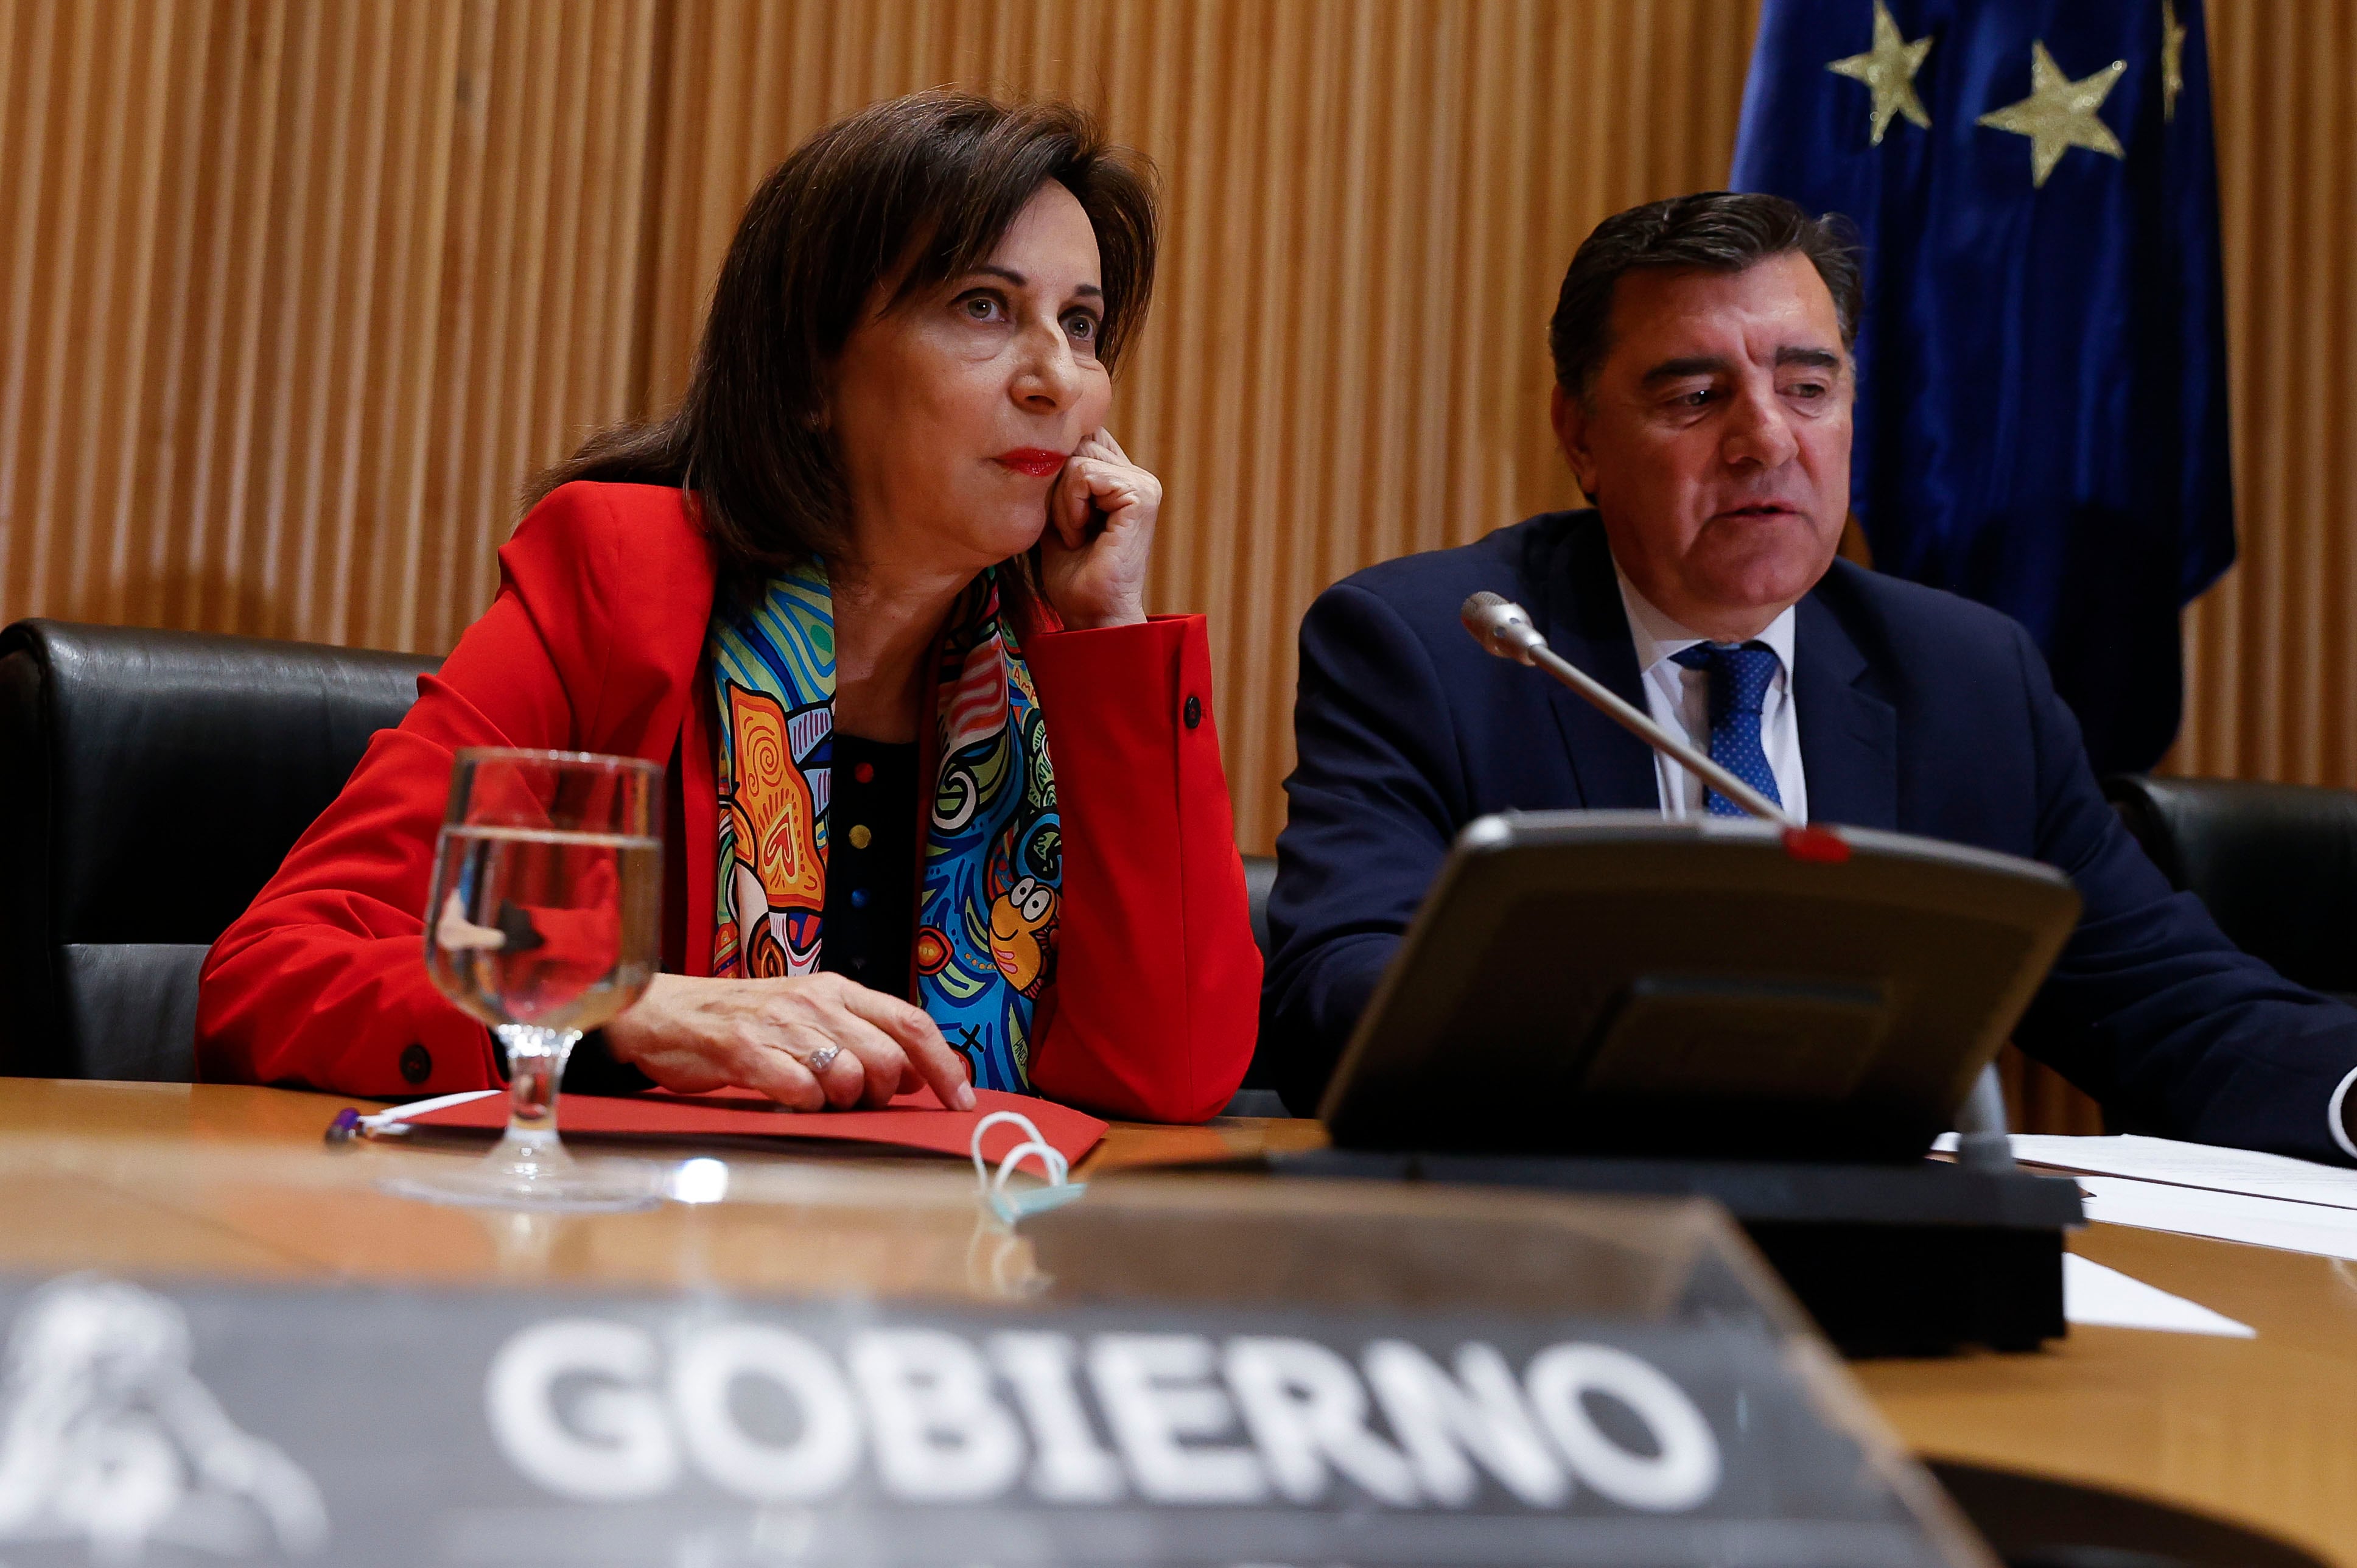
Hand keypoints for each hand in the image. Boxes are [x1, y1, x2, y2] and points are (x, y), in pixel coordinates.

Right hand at [601, 972, 974, 1111]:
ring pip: (848, 1076)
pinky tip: (788, 1101)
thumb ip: (863, 1038)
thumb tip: (916, 1074)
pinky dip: (804, 1106)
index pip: (911, 1023)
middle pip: (886, 1058)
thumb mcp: (811, 1018)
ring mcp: (780, 1024)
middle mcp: (816, 1001)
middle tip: (855, 1102)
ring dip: (841, 1103)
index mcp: (839, 991)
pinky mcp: (743, 1049)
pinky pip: (799, 1090)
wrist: (666, 1013)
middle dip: (882, 1094)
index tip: (961, 1100)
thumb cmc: (745, 1023)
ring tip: (813, 1097)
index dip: (944, 1065)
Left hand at [1040, 428, 1157, 629]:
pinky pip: (1084, 475)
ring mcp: (1144, 484)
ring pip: (1076, 459)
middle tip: (1067, 531)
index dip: (1056, 469)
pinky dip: (1070, 510)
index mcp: (1121, 476)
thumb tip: (1036, 436)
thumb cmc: (1070, 573)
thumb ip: (1054, 475)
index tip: (1059, 517)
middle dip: (1055, 489)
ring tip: (1074, 536)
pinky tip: (1080, 537)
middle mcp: (1137, 475)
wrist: (1090, 614)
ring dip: (1061, 503)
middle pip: (1075, 442)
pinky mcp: (1141, 495)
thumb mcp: (1053, 512)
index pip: (1080, 436)